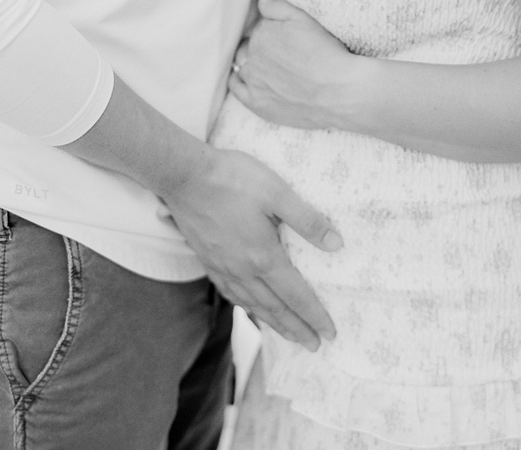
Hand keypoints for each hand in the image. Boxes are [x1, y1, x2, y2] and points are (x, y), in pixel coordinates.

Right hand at [163, 143, 341, 350]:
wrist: (184, 176)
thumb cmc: (232, 179)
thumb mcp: (277, 191)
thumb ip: (307, 220)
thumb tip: (336, 244)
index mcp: (263, 256)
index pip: (296, 295)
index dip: (315, 315)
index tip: (330, 332)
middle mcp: (242, 270)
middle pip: (275, 308)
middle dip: (297, 328)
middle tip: (314, 345)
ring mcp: (222, 267)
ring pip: (252, 305)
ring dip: (273, 323)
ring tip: (288, 334)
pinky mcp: (208, 260)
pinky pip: (231, 294)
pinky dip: (246, 307)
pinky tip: (249, 306)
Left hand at [228, 0, 357, 129]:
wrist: (337, 91)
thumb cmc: (324, 52)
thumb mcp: (304, 19)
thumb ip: (278, 8)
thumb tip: (260, 2)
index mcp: (262, 33)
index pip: (258, 28)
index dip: (271, 32)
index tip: (283, 39)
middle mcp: (252, 55)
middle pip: (247, 46)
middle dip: (258, 47)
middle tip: (278, 53)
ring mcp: (253, 80)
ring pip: (241, 65)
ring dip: (249, 63)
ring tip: (265, 66)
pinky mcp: (256, 103)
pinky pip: (236, 88)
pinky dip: (237, 81)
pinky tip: (244, 79)